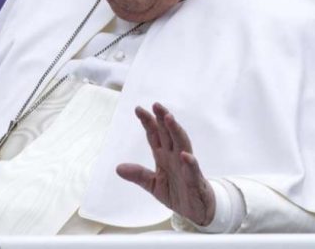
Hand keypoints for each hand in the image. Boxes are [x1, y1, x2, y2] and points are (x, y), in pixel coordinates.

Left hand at [116, 102, 215, 226]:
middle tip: (156, 105)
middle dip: (162, 119)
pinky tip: (184, 155)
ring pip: (182, 144)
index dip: (148, 122)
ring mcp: (185, 166)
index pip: (155, 135)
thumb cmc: (177, 192)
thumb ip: (138, 175)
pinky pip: (193, 170)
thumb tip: (118, 168)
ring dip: (176, 131)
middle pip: (169, 134)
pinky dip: (189, 162)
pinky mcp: (195, 180)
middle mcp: (175, 157)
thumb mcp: (153, 184)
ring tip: (169, 118)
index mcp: (163, 156)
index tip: (138, 109)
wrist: (196, 210)